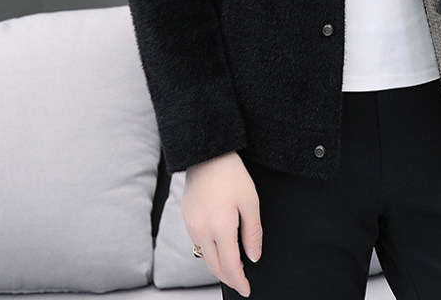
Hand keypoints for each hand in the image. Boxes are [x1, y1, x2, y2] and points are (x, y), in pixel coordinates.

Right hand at [182, 151, 261, 297]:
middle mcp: (202, 230)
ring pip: (205, 256)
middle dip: (229, 278)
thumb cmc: (231, 174)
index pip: (230, 266)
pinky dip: (210, 252)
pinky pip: (198, 243)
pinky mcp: (186, 218)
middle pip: (215, 266)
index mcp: (221, 227)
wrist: (207, 154)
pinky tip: (219, 248)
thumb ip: (253, 232)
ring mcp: (191, 225)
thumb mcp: (250, 201)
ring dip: (218, 266)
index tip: (247, 289)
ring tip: (233, 268)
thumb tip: (254, 257)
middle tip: (241, 283)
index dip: (239, 281)